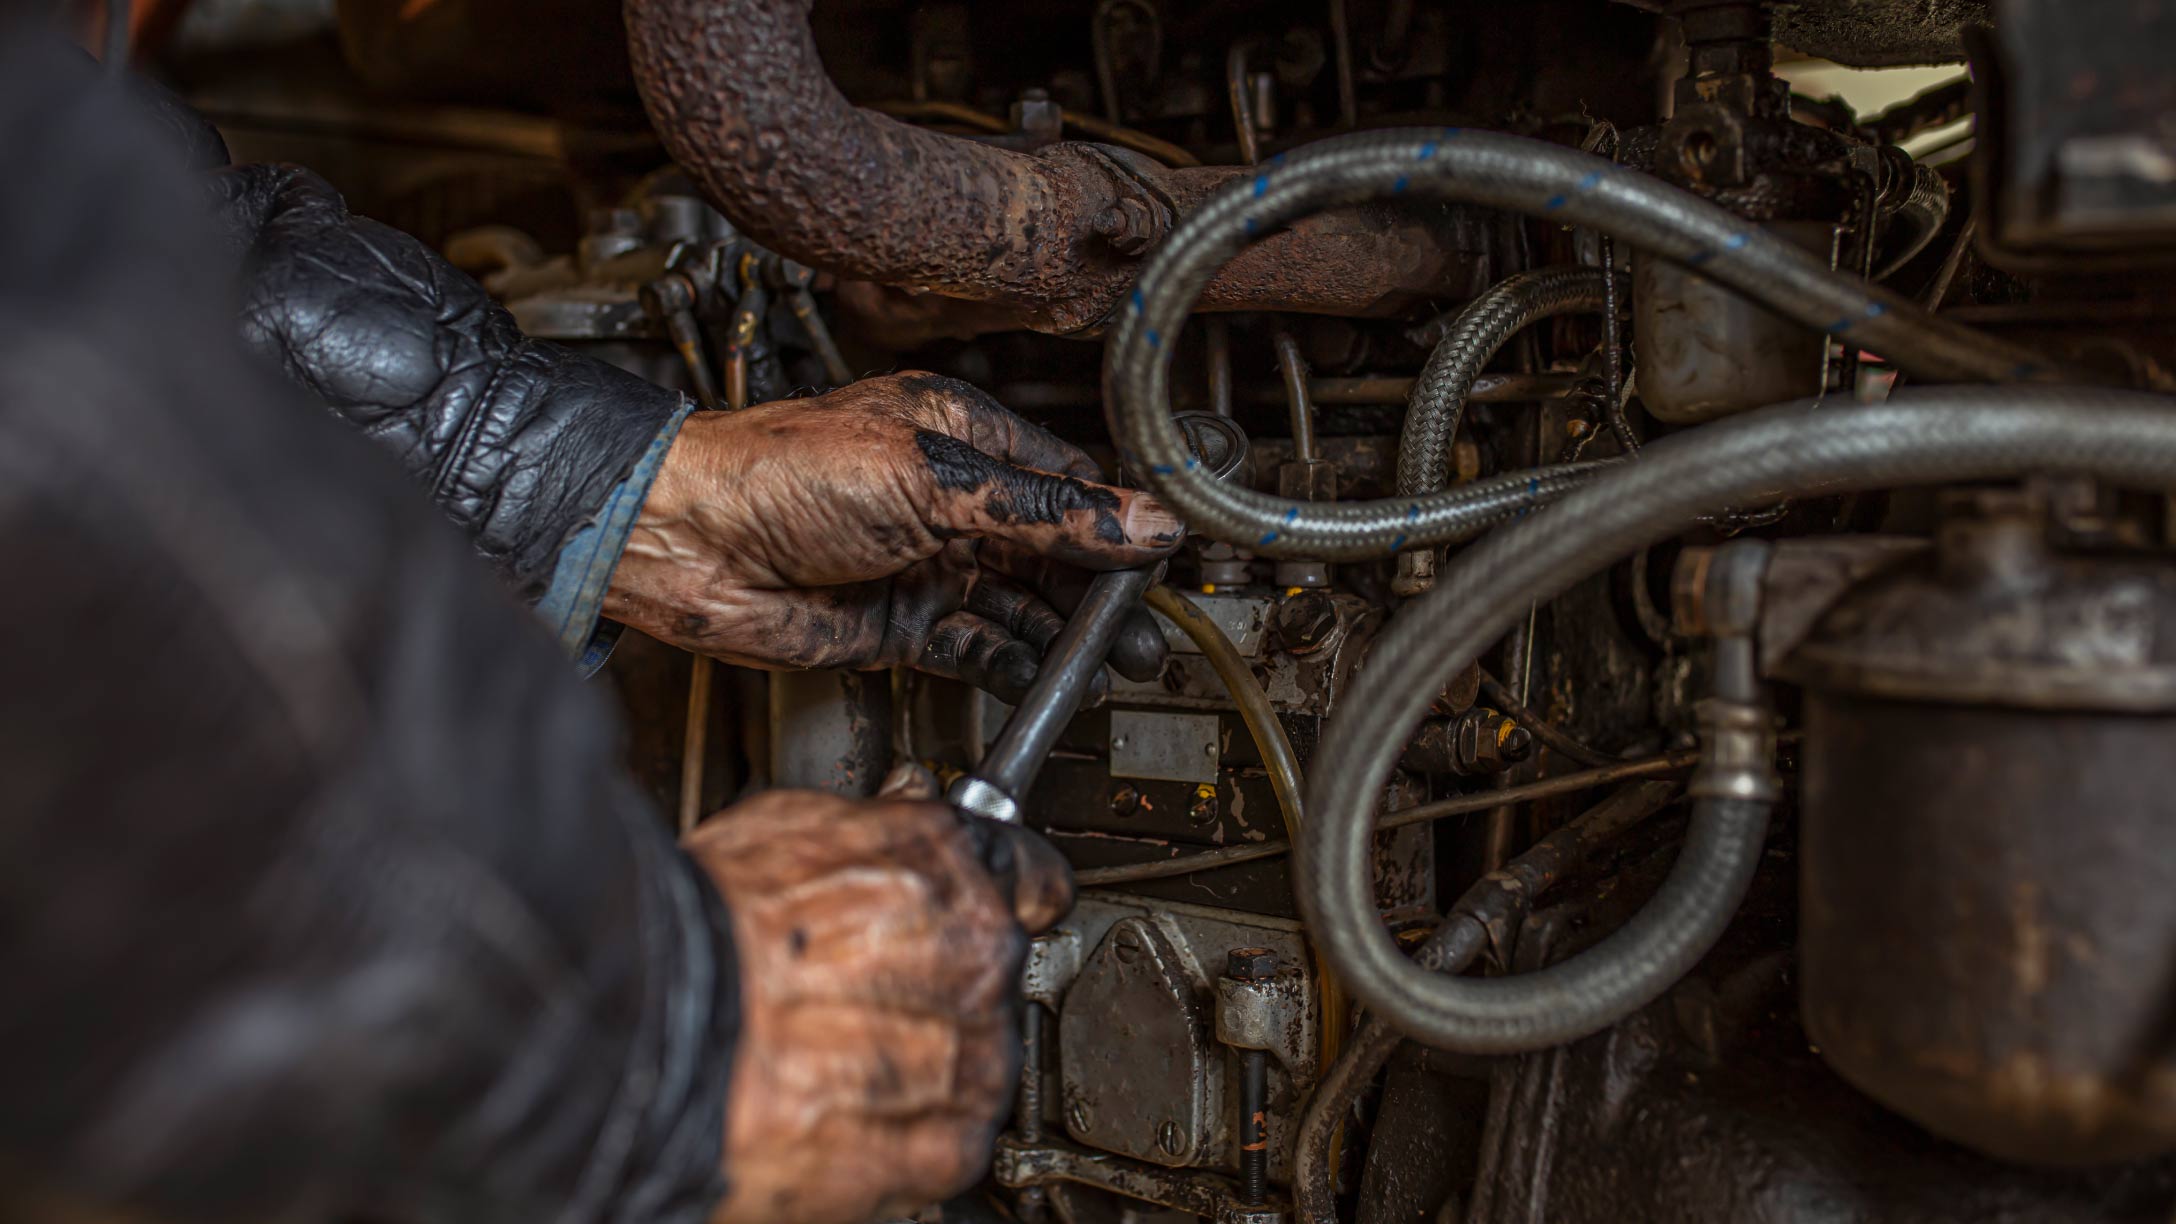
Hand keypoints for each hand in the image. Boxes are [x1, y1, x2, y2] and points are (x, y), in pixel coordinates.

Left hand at [603, 373, 1181, 700]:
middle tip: (1147, 632)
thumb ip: (1042, 510)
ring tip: (1111, 664)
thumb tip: (1135, 520)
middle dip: (1101, 592)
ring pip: (1018, 603)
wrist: (685, 541)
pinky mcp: (897, 621)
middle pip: (1051, 549)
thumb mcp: (933, 480)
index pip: (1065, 479)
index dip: (1117, 520)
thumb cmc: (780, 473)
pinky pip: (973, 645)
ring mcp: (923, 562)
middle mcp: (947, 499)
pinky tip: (1043, 675)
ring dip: (1062, 635)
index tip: (1165, 554)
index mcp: (961, 436)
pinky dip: (1010, 662)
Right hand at [685, 768, 1069, 1223]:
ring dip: (925, 1070)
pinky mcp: (935, 1142)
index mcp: (940, 862)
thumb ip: (871, 830)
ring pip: (982, 1063)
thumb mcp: (783, 828)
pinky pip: (956, 1141)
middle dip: (943, 990)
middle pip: (996, 978)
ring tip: (836, 1061)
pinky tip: (847, 1115)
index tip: (997, 907)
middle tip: (859, 998)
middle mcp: (970, 952)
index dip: (1011, 895)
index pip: (1031, 876)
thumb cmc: (695, 930)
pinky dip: (911, 1139)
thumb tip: (902, 811)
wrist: (643, 1030)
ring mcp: (961, 1051)